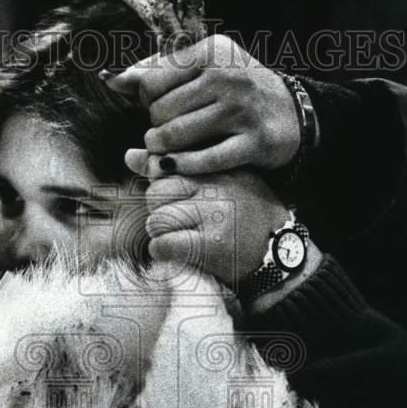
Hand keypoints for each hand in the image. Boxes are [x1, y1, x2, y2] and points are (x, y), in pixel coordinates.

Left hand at [107, 34, 300, 173]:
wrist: (294, 112)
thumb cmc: (237, 90)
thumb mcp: (204, 66)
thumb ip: (157, 70)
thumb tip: (111, 80)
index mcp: (211, 52)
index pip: (151, 81)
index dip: (146, 99)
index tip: (160, 106)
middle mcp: (226, 77)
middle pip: (160, 112)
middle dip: (155, 127)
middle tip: (167, 130)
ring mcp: (240, 111)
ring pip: (176, 136)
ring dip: (162, 150)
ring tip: (166, 149)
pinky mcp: (252, 142)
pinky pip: (203, 160)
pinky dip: (183, 166)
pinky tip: (177, 165)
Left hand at [144, 168, 289, 286]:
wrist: (276, 249)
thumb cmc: (241, 213)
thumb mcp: (215, 180)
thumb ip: (172, 167)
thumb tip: (130, 155)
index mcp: (216, 167)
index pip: (165, 166)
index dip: (163, 185)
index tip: (180, 198)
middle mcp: (216, 187)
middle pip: (155, 193)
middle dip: (161, 209)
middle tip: (183, 221)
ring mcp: (214, 215)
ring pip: (156, 220)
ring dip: (162, 233)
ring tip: (184, 236)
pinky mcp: (211, 245)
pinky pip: (163, 245)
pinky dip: (163, 252)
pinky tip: (178, 251)